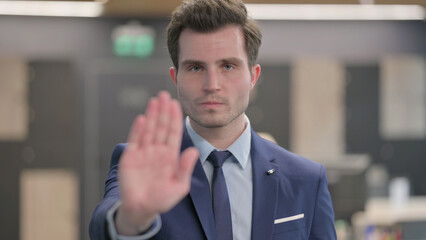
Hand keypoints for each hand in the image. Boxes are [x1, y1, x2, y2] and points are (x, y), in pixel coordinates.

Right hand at [115, 91, 198, 234]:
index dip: (175, 118)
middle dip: (163, 111)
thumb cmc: (161, 199)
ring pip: (149, 129)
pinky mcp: (130, 157)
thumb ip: (185, 168)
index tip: (176, 105)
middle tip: (165, 95)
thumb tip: (193, 151)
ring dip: (152, 115)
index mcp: (170, 156)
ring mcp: (144, 152)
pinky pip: (135, 140)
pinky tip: (142, 119)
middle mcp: (157, 151)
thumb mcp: (179, 186)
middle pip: (161, 127)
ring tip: (155, 101)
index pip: (173, 133)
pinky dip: (138, 130)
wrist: (141, 210)